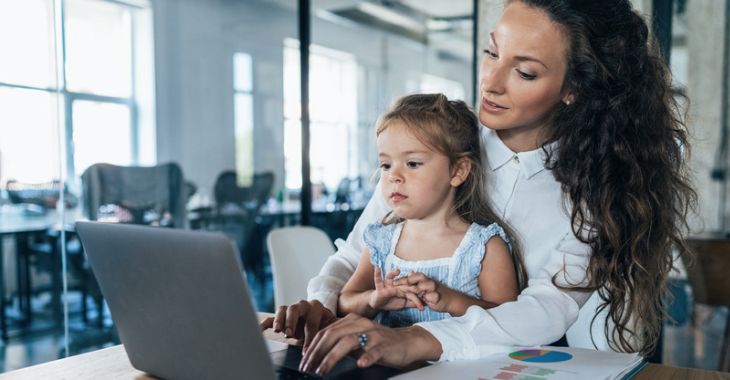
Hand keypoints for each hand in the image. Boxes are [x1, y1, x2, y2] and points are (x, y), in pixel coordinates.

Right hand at [259, 299, 336, 350]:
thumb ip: (325, 334)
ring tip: (277, 331)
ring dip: (279, 320)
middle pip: (294, 309)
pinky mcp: (282, 317)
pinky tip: (260, 329)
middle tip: (289, 334)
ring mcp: (290, 310)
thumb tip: (319, 347)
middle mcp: (302, 305)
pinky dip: (265, 323)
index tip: (307, 349)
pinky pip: (271, 318)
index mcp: (316, 307)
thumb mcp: (329, 328)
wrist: (322, 318)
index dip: (309, 336)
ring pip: (282, 310)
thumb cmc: (326, 323)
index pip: (311, 321)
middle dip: (291, 322)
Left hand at [298, 313, 441, 375]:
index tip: (304, 361)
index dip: (312, 346)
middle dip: (317, 353)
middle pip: (333, 335)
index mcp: (350, 321)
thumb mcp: (355, 340)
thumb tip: (315, 355)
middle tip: (308, 368)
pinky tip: (360, 365)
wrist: (406, 342)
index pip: (326, 332)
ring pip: (349, 342)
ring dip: (332, 357)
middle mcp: (360, 324)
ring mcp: (373, 334)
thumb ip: (338, 343)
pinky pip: (375, 351)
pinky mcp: (385, 345)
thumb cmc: (377, 343)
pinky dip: (367, 357)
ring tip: (322, 370)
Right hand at [369, 267, 423, 310]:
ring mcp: (388, 285)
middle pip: (403, 283)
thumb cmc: (391, 302)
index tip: (426, 296)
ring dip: (393, 273)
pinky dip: (377, 274)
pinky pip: (378, 280)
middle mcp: (396, 285)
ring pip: (390, 277)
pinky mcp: (380, 288)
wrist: (378, 305)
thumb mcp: (403, 303)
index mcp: (403, 288)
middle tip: (416, 288)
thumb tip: (423, 304)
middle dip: (410, 285)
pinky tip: (378, 269)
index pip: (412, 290)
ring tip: (397, 271)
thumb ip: (412, 302)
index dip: (419, 292)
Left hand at [393, 272, 460, 313]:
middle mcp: (428, 281)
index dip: (402, 279)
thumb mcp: (426, 286)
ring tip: (404, 294)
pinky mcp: (437, 297)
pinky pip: (429, 297)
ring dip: (413, 291)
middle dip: (405, 283)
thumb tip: (410, 272)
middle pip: (415, 279)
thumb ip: (417, 280)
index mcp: (425, 278)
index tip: (392, 283)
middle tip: (394, 287)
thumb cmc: (436, 292)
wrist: (451, 300)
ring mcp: (433, 288)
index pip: (411, 276)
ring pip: (421, 287)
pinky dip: (423, 300)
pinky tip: (419, 303)